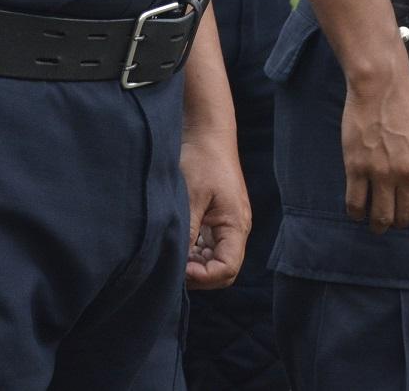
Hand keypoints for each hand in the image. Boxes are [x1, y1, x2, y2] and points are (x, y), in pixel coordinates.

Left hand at [180, 129, 250, 290]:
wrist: (206, 131)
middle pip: (223, 269)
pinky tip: (177, 241)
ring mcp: (227, 222)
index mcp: (236, 225)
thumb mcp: (191, 198)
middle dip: (198, 274)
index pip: (227, 269)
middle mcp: (236, 227)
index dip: (202, 276)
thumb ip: (187, 233)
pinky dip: (194, 250)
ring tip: (172, 253)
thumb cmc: (202, 159)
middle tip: (172, 264)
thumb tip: (177, 264)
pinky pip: (210, 245)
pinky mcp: (217, 216)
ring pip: (215, 258)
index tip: (178, 267)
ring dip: (195, 262)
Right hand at [341, 71, 408, 234]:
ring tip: (374, 223)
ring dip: (378, 225)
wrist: (381, 88)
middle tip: (390, 221)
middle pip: (405, 216)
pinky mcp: (358, 169)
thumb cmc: (406, 106)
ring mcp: (382, 173)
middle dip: (398, 222)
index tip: (404, 197)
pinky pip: (356, 204)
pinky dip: (356, 213)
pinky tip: (356, 211)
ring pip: (381, 216)